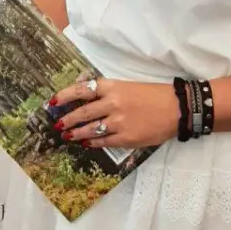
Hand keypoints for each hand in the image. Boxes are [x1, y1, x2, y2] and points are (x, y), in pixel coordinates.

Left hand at [51, 77, 177, 148]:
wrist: (177, 108)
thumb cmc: (153, 95)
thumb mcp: (128, 86)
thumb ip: (109, 93)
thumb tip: (87, 101)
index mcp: (113, 87)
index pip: (81, 90)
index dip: (65, 96)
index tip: (53, 102)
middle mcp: (113, 103)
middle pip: (82, 112)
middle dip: (67, 119)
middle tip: (57, 125)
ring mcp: (119, 122)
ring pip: (90, 129)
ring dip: (77, 133)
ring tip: (68, 135)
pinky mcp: (127, 138)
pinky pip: (104, 141)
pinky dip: (94, 142)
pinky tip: (87, 143)